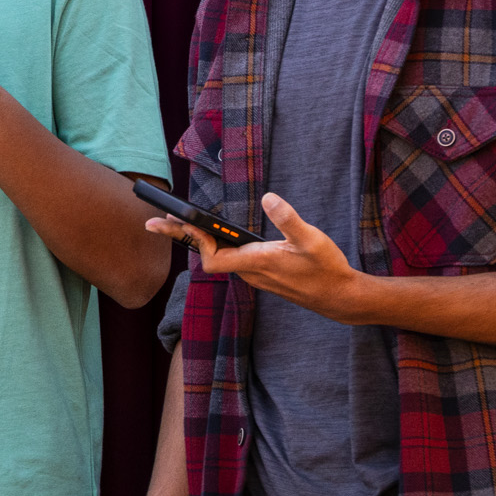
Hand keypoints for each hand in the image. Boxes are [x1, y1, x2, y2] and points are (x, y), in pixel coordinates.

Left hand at [147, 192, 368, 321]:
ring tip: (179, 222)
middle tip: (154, 221)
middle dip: (181, 236)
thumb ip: (289, 219)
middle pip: (207, 255)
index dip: (195, 241)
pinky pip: (230, 259)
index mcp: (256, 263)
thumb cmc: (327, 270)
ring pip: (218, 257)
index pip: (212, 259)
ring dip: (198, 240)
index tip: (181, 221)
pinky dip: (217, 245)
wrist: (340, 298)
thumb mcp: (311, 240)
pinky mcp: (261, 273)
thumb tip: (269, 197)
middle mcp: (250, 271)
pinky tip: (215, 234)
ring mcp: (255, 274)